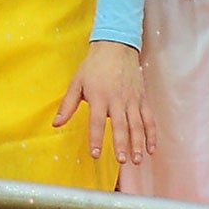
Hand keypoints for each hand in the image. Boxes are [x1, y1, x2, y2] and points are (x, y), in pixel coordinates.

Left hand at [55, 39, 154, 164]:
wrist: (115, 48)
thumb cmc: (93, 67)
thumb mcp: (76, 83)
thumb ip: (67, 105)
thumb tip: (56, 124)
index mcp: (98, 96)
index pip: (97, 121)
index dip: (96, 138)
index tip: (95, 154)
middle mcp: (117, 100)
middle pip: (120, 125)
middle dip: (121, 144)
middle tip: (121, 160)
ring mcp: (132, 100)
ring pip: (137, 125)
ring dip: (138, 143)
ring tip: (136, 160)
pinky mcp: (142, 100)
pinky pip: (149, 120)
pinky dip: (152, 135)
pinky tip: (151, 150)